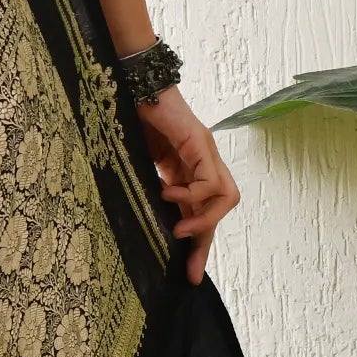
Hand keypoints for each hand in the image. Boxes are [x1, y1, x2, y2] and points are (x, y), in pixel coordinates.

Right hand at [135, 84, 238, 283]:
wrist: (132, 82)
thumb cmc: (130, 119)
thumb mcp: (140, 165)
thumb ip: (149, 188)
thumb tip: (147, 221)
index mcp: (188, 169)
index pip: (203, 211)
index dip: (199, 243)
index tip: (190, 273)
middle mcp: (203, 161)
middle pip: (222, 206)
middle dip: (206, 240)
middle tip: (188, 266)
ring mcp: (205, 151)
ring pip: (225, 196)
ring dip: (204, 219)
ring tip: (179, 229)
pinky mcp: (199, 142)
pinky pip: (208, 180)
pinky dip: (191, 194)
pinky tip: (167, 194)